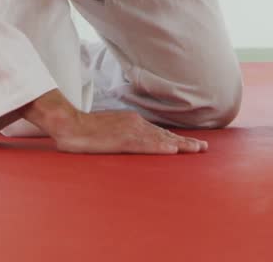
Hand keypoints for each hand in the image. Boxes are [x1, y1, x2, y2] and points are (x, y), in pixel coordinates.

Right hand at [23, 89, 206, 154]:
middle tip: (203, 148)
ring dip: (180, 145)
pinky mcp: (122, 140)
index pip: (158, 131)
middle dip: (185, 142)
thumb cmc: (84, 129)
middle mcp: (135, 123)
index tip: (189, 144)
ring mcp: (130, 131)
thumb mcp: (108, 130)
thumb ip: (121, 134)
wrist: (68, 124)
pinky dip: (161, 147)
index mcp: (131, 122)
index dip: (175, 138)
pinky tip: (172, 150)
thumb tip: (129, 141)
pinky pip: (145, 145)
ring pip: (160, 139)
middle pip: (165, 134)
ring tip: (197, 150)